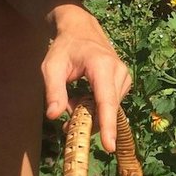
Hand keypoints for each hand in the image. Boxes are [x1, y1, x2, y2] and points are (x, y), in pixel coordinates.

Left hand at [40, 12, 131, 151]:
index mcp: (102, 66)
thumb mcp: (51, 67)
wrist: (81, 29)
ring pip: (109, 109)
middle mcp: (119, 71)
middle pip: (107, 109)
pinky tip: (83, 96)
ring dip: (91, 112)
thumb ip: (53, 91)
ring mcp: (125, 76)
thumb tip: (54, 116)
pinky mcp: (125, 81)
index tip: (109, 146)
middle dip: (88, 120)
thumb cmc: (64, 48)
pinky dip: (96, 107)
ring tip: (73, 100)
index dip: (107, 125)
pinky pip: (111, 104)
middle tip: (66, 123)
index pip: (106, 101)